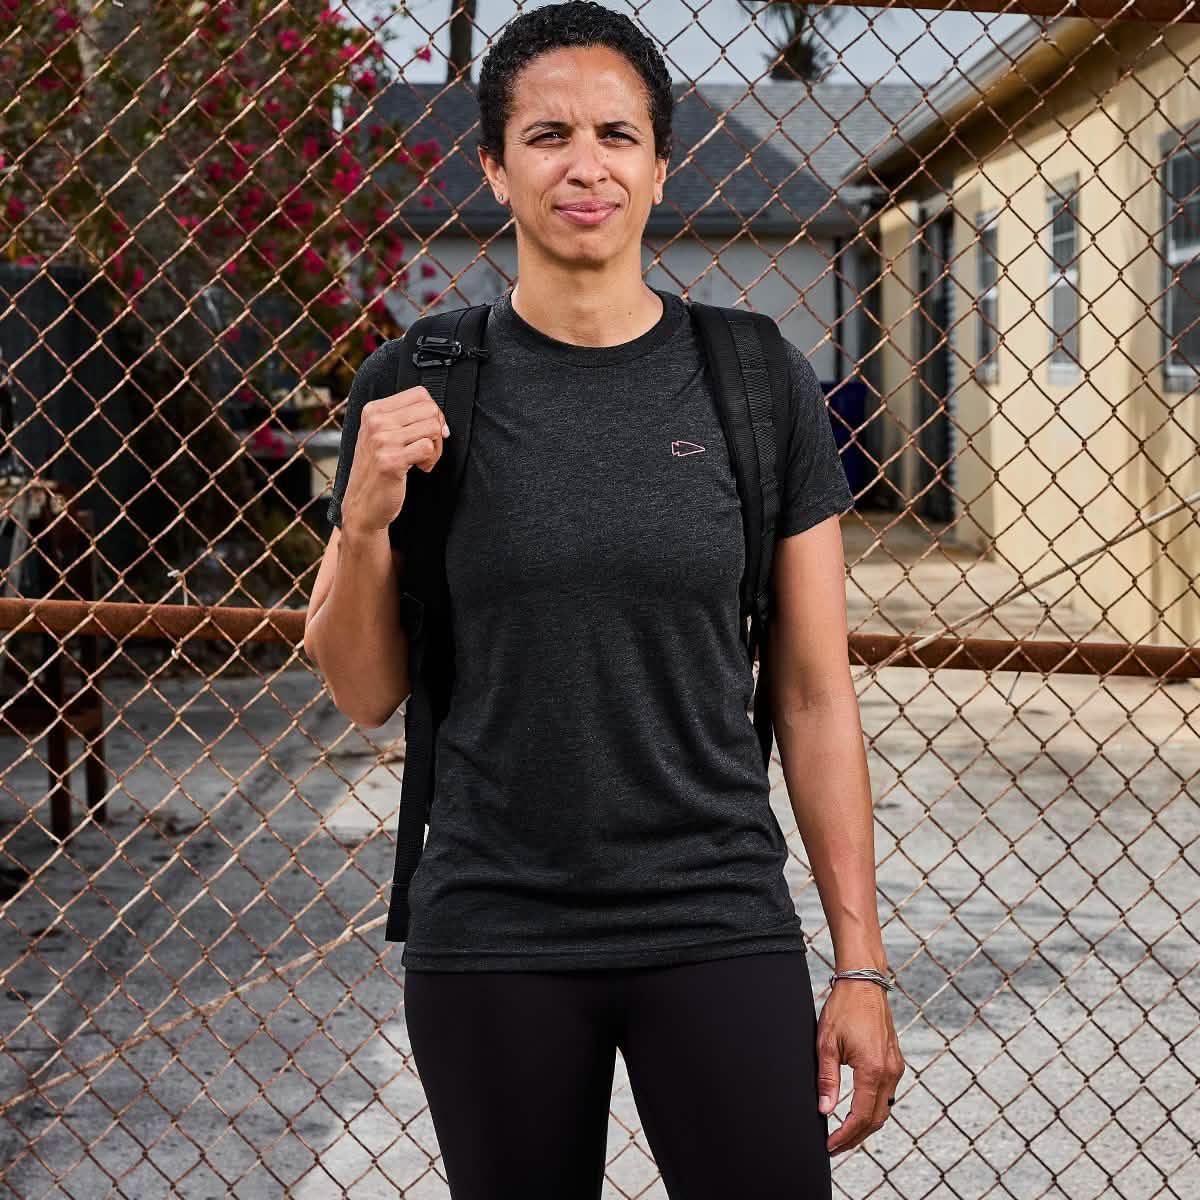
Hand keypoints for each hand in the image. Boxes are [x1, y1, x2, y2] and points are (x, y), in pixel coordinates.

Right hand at [341, 384, 449, 535]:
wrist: (362, 505)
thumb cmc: (376, 469)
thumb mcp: (380, 435)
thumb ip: (403, 419)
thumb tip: (438, 415)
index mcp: (373, 410)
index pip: (420, 394)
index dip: (433, 413)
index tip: (429, 432)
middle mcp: (375, 422)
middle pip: (430, 409)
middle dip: (437, 430)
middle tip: (428, 449)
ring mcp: (381, 441)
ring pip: (432, 427)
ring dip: (436, 447)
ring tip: (424, 460)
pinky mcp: (391, 461)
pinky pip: (428, 447)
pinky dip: (431, 460)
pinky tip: (420, 469)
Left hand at [816, 977, 904, 1155]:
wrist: (864, 983)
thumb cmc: (843, 1008)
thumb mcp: (826, 1043)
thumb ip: (827, 1080)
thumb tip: (825, 1111)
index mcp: (873, 1070)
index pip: (861, 1117)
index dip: (845, 1136)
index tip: (830, 1146)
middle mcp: (890, 1072)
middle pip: (876, 1119)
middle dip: (855, 1137)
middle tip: (835, 1146)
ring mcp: (896, 1067)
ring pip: (884, 1108)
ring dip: (865, 1124)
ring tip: (843, 1133)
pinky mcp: (895, 1061)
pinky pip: (887, 1094)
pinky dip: (873, 1108)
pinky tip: (858, 1110)